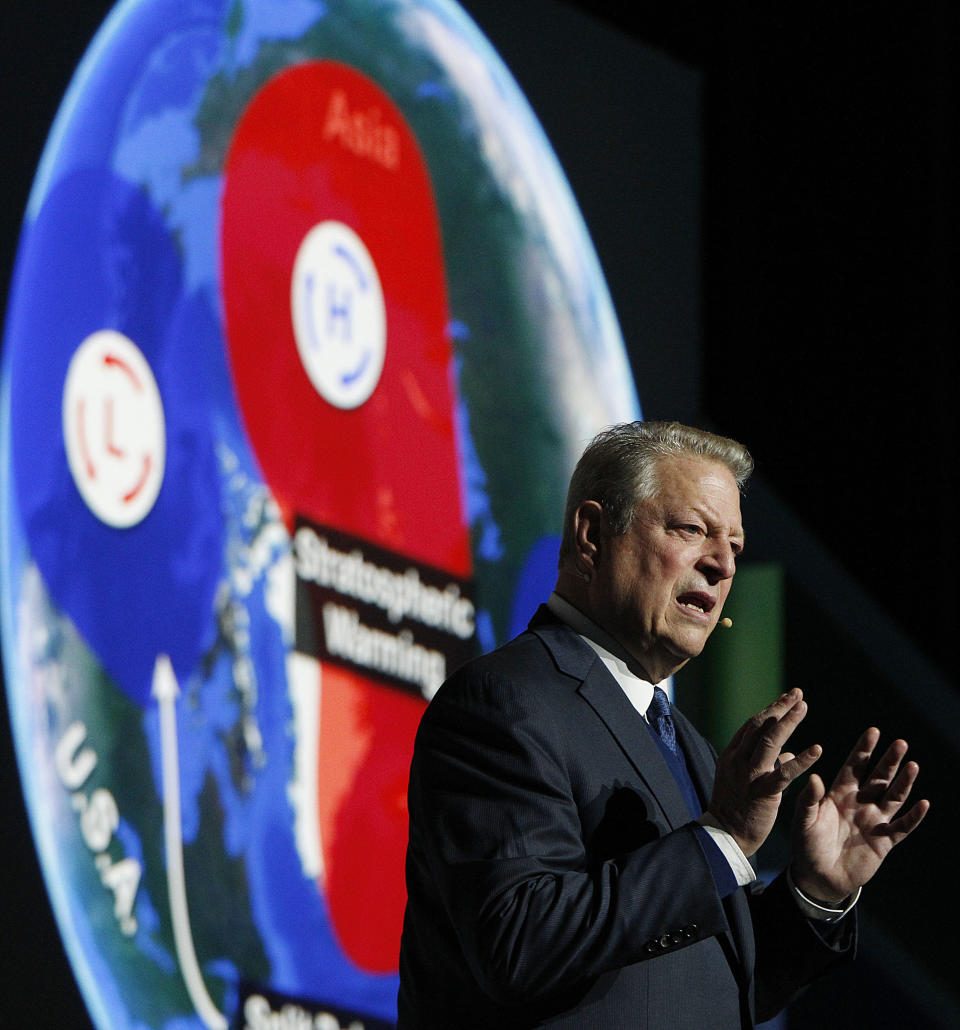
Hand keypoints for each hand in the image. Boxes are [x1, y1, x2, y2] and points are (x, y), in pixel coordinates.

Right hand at [700, 689, 821, 856]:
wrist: (724, 836)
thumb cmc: (737, 808)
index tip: (788, 697)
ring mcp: (748, 775)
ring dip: (787, 722)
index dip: (771, 709)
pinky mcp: (761, 793)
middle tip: (798, 693)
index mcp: (733, 755)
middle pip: (759, 726)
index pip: (753, 725)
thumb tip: (790, 753)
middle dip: (779, 707)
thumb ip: (768, 764)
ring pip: (768, 742)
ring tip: (803, 706)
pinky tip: (817, 750)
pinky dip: (801, 760)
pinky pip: (783, 774)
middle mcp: (738, 759)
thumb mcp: (746, 780)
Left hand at [790, 727, 929, 902]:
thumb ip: (809, 799)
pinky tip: (923, 803)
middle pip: (878, 778)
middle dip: (889, 761)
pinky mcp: (883, 842)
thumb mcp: (803, 820)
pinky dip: (913, 817)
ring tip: (913, 765)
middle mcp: (860, 803)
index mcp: (839, 794)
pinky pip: (901, 828)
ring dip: (904, 783)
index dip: (864, 749)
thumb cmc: (806, 844)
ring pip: (893, 798)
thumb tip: (815, 777)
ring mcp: (874, 821)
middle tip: (900, 742)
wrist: (817, 876)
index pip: (854, 766)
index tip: (874, 731)